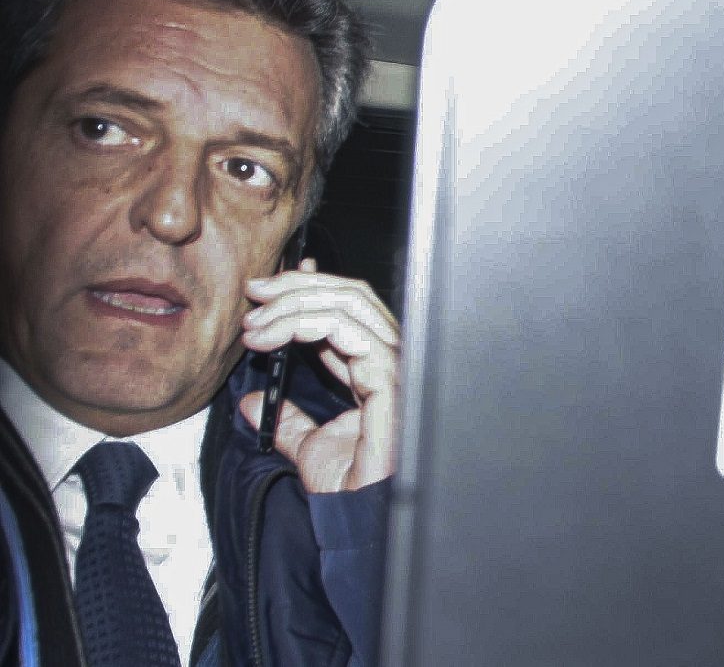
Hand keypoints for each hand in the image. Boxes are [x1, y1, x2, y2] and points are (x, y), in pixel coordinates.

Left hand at [238, 258, 399, 492]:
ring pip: (347, 303)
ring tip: (255, 320)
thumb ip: (287, 418)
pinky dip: (299, 323)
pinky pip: (343, 328)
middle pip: (350, 295)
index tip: (268, 292)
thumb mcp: (309, 444)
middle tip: (256, 291)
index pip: (347, 310)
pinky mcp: (387, 375)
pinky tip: (268, 337)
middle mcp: (387, 359)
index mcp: (374, 369)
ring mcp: (392, 364)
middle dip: (297, 286)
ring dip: (291, 302)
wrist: (363, 516)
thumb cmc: (352, 486)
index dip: (309, 291)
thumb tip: (253, 403)